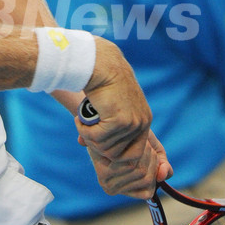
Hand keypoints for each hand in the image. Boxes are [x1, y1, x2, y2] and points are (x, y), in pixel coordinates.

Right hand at [72, 39, 171, 198]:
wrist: (98, 64)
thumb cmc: (98, 85)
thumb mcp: (108, 109)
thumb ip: (105, 129)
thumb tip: (83, 145)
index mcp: (143, 121)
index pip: (138, 156)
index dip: (119, 160)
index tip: (102, 155)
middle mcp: (142, 124)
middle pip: (123, 158)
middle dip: (102, 150)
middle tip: (88, 135)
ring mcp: (133, 123)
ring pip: (107, 149)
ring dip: (91, 137)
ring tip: (85, 120)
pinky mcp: (120, 120)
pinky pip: (98, 140)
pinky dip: (85, 131)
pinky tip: (81, 117)